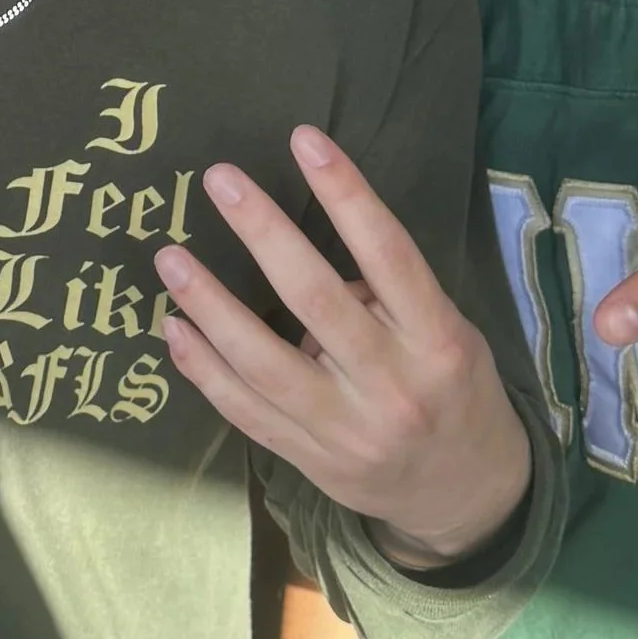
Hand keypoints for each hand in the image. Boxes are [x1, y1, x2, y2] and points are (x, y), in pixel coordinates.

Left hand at [157, 125, 530, 563]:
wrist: (467, 498)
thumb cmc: (457, 393)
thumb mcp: (451, 337)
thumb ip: (391, 298)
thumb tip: (310, 262)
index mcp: (437, 341)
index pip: (390, 255)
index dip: (347, 194)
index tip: (305, 140)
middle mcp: (391, 385)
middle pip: (315, 300)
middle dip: (263, 234)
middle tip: (219, 180)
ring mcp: (345, 429)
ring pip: (264, 363)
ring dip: (211, 306)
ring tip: (170, 258)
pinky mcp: (309, 461)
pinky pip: (245, 411)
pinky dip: (204, 370)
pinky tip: (174, 329)